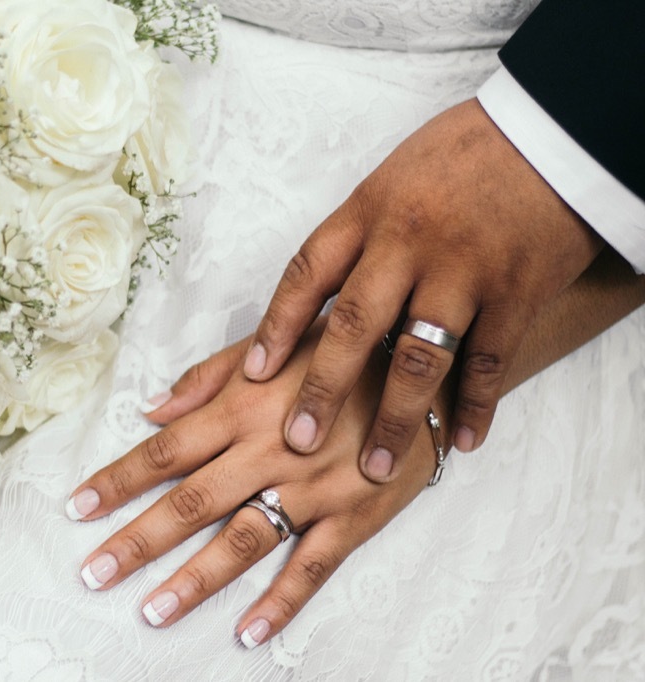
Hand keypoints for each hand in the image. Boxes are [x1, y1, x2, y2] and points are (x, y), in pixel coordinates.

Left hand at [65, 327, 443, 646]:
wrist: (423, 366)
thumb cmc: (339, 352)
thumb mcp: (271, 348)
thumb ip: (208, 378)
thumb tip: (151, 408)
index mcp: (243, 407)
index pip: (166, 450)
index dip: (118, 480)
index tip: (77, 507)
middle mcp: (270, 451)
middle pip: (191, 503)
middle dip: (138, 540)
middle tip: (94, 572)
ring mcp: (312, 489)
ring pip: (243, 541)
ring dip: (194, 580)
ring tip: (151, 610)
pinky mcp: (353, 517)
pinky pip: (312, 567)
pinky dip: (281, 603)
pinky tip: (248, 634)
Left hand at [245, 98, 601, 481]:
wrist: (553, 133)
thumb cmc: (461, 155)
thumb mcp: (391, 178)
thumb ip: (354, 235)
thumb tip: (311, 294)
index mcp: (368, 211)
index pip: (307, 275)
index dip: (277, 327)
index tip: (251, 374)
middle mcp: (409, 243)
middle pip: (353, 326)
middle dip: (322, 389)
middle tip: (297, 442)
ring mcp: (464, 270)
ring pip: (419, 358)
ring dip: (395, 420)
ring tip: (373, 468)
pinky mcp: (517, 291)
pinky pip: (490, 361)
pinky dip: (475, 407)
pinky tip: (461, 442)